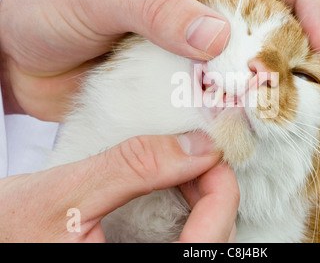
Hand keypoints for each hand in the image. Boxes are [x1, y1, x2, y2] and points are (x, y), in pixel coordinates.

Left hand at [0, 0, 319, 121]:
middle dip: (301, 44)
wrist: (20, 55)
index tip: (319, 32)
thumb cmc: (51, 9)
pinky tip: (248, 122)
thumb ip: (158, 10)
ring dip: (274, 80)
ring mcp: (189, 46)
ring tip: (295, 104)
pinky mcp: (176, 81)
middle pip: (269, 18)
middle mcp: (198, 6)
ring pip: (247, 59)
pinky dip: (236, 107)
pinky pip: (217, 92)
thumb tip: (217, 35)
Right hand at [0, 132, 238, 241]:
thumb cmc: (6, 233)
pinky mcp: (136, 260)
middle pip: (216, 240)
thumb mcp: (65, 196)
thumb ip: (134, 168)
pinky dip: (190, 219)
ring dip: (205, 205)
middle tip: (197, 157)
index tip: (210, 150)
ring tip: (186, 173)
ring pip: (205, 245)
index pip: (213, 234)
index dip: (221, 186)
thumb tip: (195, 144)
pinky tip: (173, 195)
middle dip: (215, 193)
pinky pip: (183, 245)